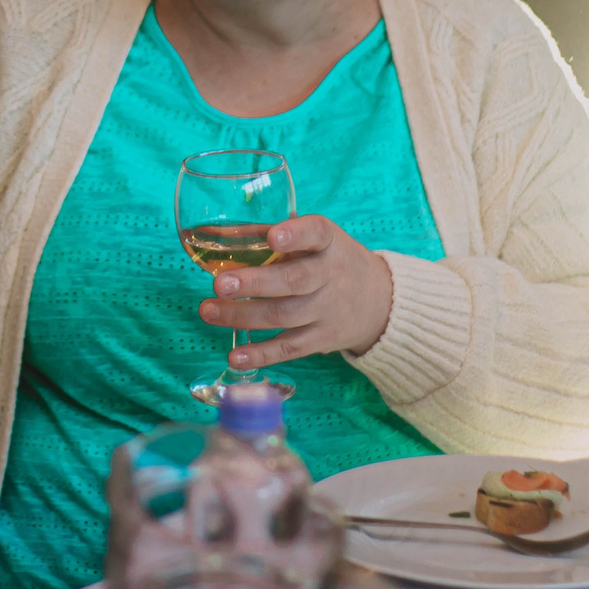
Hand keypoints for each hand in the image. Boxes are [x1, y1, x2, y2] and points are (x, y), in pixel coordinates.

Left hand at [202, 215, 395, 368]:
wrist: (380, 301)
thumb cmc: (330, 260)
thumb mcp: (312, 240)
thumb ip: (266, 233)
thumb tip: (210, 233)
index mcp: (329, 242)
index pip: (316, 233)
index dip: (295, 235)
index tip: (272, 237)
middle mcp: (332, 275)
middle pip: (295, 280)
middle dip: (256, 283)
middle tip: (220, 284)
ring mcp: (329, 310)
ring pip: (285, 315)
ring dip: (243, 316)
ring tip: (209, 311)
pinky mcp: (323, 339)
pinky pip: (290, 348)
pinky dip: (261, 354)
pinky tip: (234, 355)